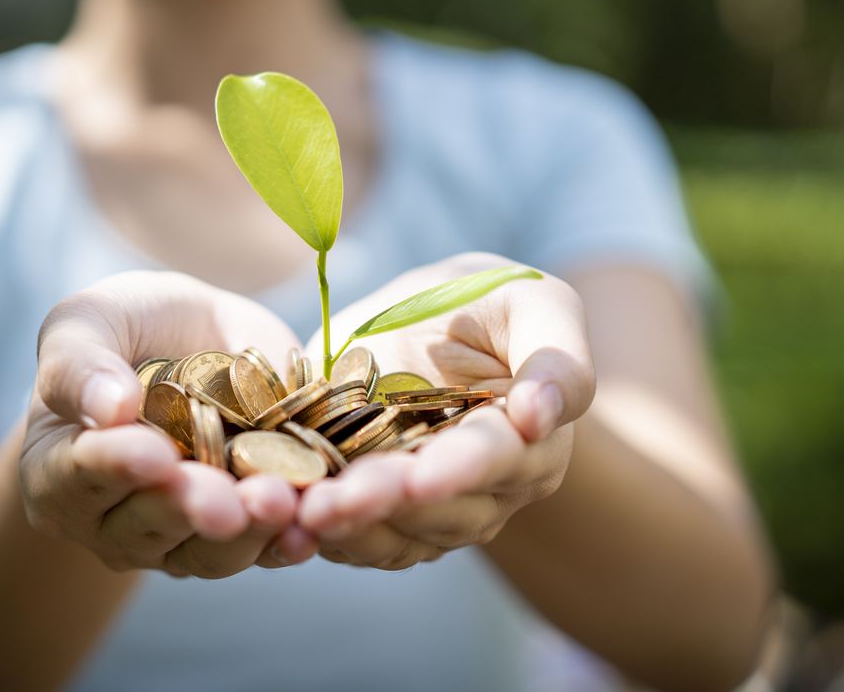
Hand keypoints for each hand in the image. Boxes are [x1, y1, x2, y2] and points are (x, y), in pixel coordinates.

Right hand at [20, 271, 318, 577]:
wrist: (192, 340)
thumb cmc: (122, 327)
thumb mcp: (88, 321)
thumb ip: (80, 363)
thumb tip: (108, 407)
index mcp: (58, 471)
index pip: (80, 475)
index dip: (117, 466)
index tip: (154, 455)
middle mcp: (114, 521)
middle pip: (149, 527)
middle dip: (190, 510)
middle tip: (222, 500)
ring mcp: (180, 536)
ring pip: (210, 551)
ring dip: (247, 534)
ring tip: (275, 504)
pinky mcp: (243, 534)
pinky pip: (265, 549)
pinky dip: (288, 541)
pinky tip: (310, 527)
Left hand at [298, 252, 594, 568]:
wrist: (431, 326)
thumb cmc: (489, 304)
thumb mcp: (534, 302)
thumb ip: (556, 353)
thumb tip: (542, 414)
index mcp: (532, 441)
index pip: (497, 458)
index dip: (459, 469)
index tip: (420, 477)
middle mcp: (492, 491)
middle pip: (439, 508)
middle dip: (383, 504)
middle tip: (332, 501)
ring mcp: (439, 513)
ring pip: (398, 535)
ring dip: (348, 528)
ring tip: (301, 512)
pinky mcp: (388, 519)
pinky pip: (362, 542)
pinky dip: (325, 536)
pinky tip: (288, 524)